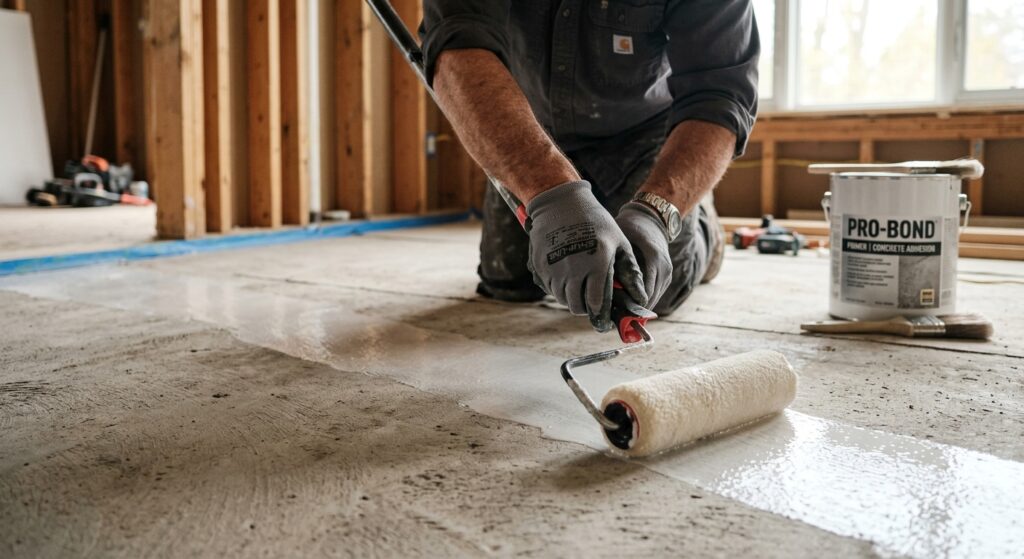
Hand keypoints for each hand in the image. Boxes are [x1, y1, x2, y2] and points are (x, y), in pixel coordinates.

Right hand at [525, 181, 646, 330]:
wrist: (561, 203)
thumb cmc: (596, 222)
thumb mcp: (619, 243)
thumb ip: (630, 272)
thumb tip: (641, 298)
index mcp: (596, 264)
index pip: (597, 304)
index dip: (602, 316)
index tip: (605, 322)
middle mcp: (573, 269)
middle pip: (577, 307)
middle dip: (587, 309)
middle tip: (593, 303)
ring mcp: (553, 268)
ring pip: (563, 299)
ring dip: (573, 298)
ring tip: (582, 287)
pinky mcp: (540, 266)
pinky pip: (550, 288)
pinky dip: (560, 288)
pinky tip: (568, 275)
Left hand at [616, 201, 671, 308]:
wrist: (651, 220)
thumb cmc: (631, 228)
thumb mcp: (621, 241)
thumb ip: (615, 261)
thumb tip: (601, 285)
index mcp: (654, 258)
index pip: (643, 291)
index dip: (628, 306)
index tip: (613, 314)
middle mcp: (664, 268)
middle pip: (649, 299)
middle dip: (631, 310)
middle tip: (612, 317)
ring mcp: (668, 273)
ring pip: (653, 300)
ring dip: (637, 307)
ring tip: (618, 313)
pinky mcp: (667, 277)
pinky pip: (655, 294)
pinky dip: (642, 300)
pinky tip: (627, 304)